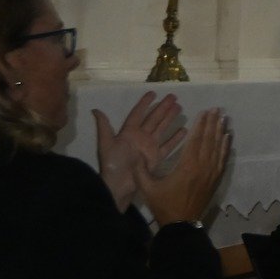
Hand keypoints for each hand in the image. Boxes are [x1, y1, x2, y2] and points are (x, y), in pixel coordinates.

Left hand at [93, 92, 182, 211]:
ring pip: (162, 128)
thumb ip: (104, 127)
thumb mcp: (106, 144)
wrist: (120, 185)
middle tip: (173, 96)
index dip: (144, 104)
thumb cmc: (113, 164)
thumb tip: (96, 109)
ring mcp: (150, 147)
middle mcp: (141, 137)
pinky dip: (176, 138)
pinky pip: (168, 145)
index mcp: (128, 133)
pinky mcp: (157, 157)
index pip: (137, 114)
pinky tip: (184, 129)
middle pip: (153, 118)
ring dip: (170, 118)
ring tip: (179, 107)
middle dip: (163, 107)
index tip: (153, 93)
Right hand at [137, 108, 229, 226]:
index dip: (201, 124)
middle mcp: (202, 166)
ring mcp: (211, 173)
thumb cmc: (164, 205)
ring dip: (221, 132)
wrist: (181, 223)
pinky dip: (226, 148)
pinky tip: (228, 139)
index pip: (196, 140)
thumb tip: (136, 154)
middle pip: (209, 140)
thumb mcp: (147, 188)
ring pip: (218, 148)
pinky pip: (223, 160)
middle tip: (217, 109)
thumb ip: (141, 170)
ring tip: (224, 119)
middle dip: (213, 124)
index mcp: (187, 166)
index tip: (205, 111)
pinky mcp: (215, 180)